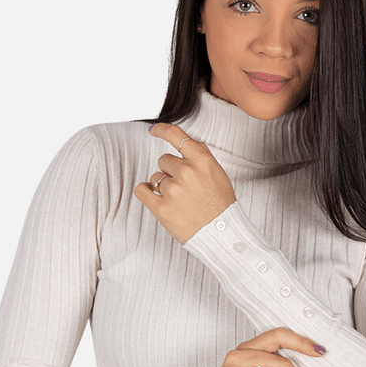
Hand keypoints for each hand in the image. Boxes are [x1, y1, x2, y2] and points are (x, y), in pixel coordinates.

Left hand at [133, 122, 236, 243]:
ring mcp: (173, 190)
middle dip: (170, 172)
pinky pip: (142, 190)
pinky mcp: (162, 208)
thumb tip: (185, 146)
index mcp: (202, 160)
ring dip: (162, 187)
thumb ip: (200, 159)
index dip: (161, 130)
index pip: (176, 136)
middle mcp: (187, 172)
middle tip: (184, 189)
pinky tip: (156, 199)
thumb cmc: (222, 207)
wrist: (223, 235)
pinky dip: (146, 193)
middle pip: (163, 161)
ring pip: (155, 177)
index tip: (153, 130)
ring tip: (179, 201)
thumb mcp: (218, 175)